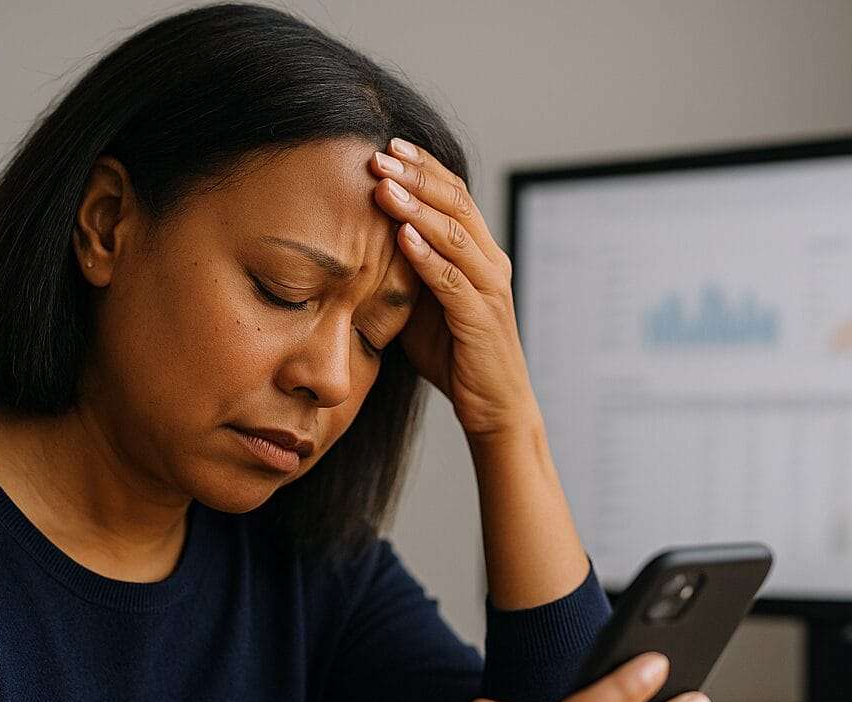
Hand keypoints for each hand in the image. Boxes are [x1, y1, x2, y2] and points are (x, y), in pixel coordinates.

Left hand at [369, 138, 537, 439]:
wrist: (493, 406)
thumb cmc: (454, 354)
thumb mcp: (421, 302)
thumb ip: (404, 269)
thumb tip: (357, 241)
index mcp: (478, 251)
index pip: (452, 194)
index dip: (422, 167)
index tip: (386, 145)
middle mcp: (490, 261)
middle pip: (456, 203)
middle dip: (416, 175)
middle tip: (378, 154)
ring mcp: (489, 288)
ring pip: (454, 235)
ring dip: (416, 207)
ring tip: (383, 185)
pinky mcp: (481, 319)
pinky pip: (452, 280)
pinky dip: (427, 255)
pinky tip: (401, 236)